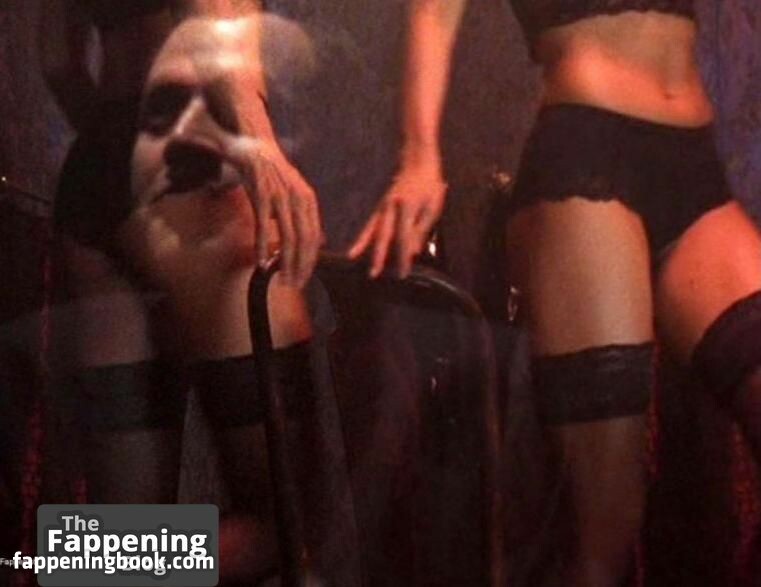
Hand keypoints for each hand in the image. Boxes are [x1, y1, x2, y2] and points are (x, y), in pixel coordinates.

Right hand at [224, 136, 321, 287]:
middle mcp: (298, 198)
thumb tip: (319, 241)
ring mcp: (280, 196)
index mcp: (308, 200)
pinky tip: (262, 263)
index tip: (303, 279)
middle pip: (305, 240)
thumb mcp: (295, 194)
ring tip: (281, 279)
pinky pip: (263, 225)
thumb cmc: (272, 174)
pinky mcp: (261, 194)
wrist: (253, 145)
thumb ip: (305, 217)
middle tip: (294, 285)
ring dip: (285, 262)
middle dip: (300, 266)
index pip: (314, 237)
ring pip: (288, 236)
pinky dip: (263, 247)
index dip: (310, 261)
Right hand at [348, 161, 445, 277]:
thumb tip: (412, 252)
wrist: (418, 162)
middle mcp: (391, 207)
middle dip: (378, 255)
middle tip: (373, 273)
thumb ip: (421, 230)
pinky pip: (370, 224)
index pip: (404, 237)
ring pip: (372, 229)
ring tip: (353, 259)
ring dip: (363, 245)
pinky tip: (355, 249)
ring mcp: (383, 206)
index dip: (403, 257)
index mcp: (407, 207)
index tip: (402, 274)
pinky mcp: (380, 207)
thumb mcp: (432, 208)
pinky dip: (363, 237)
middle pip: (383, 235)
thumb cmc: (429, 186)